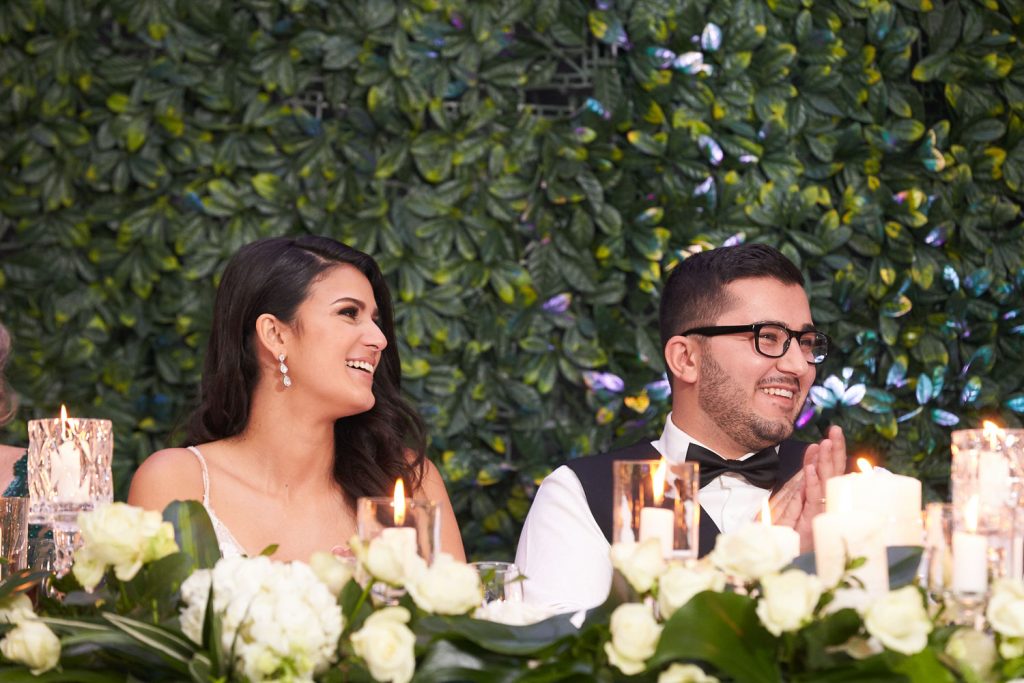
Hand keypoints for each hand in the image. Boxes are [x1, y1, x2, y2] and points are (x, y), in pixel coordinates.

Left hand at [770, 426, 848, 551]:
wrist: (779, 557)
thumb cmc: (790, 531)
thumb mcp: (797, 499)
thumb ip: (807, 477)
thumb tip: (813, 451)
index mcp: (824, 499)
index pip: (832, 472)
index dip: (833, 453)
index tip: (832, 434)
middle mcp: (826, 506)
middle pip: (833, 475)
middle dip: (835, 452)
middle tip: (835, 430)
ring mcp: (819, 516)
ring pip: (826, 486)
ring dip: (825, 464)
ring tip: (825, 444)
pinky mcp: (809, 525)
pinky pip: (812, 502)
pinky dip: (812, 485)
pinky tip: (812, 470)